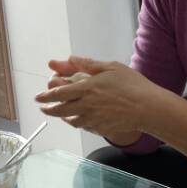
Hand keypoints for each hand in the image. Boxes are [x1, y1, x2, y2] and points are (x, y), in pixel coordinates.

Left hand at [35, 56, 153, 140]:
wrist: (148, 108)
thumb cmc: (132, 85)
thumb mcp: (111, 67)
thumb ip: (88, 64)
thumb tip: (71, 58)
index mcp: (87, 88)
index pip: (59, 93)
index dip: (46, 96)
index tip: (38, 97)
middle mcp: (86, 105)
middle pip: (60, 110)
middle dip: (49, 109)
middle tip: (43, 108)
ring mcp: (93, 119)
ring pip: (71, 121)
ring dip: (62, 118)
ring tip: (59, 115)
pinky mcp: (101, 129)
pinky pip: (84, 127)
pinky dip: (77, 124)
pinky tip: (78, 121)